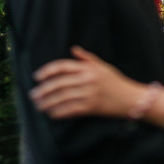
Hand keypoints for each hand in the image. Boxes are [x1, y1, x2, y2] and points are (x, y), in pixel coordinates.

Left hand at [30, 46, 145, 118]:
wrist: (131, 98)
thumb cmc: (116, 82)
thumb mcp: (103, 66)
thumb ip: (87, 58)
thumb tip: (73, 49)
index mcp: (88, 68)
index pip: (63, 66)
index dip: (47, 71)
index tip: (37, 77)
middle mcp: (87, 79)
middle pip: (59, 83)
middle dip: (43, 90)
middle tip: (33, 95)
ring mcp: (89, 93)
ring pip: (63, 98)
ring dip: (48, 102)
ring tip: (39, 106)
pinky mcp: (92, 107)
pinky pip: (71, 109)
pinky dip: (60, 112)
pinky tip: (52, 114)